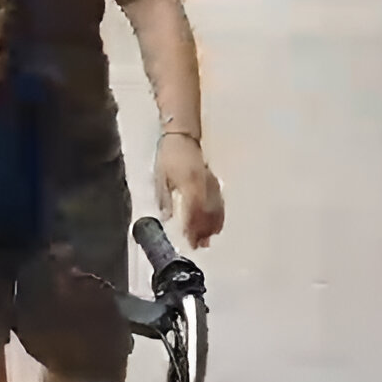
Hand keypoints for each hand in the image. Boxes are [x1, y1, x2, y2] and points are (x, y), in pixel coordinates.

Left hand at [154, 134, 224, 248]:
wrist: (182, 136)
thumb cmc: (168, 156)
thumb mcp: (161, 177)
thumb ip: (164, 198)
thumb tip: (166, 218)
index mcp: (188, 182)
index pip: (192, 208)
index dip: (191, 225)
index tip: (189, 239)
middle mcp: (202, 184)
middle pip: (206, 211)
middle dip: (203, 230)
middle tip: (198, 245)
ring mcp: (210, 182)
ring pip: (216, 208)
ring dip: (212, 225)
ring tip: (207, 240)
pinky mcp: (214, 181)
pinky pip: (220, 201)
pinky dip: (219, 215)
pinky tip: (216, 225)